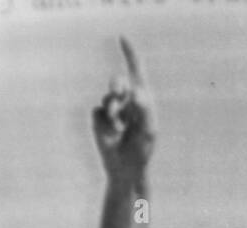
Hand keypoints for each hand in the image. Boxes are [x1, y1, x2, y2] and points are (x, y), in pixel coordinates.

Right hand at [92, 37, 155, 182]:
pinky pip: (98, 112)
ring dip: (114, 111)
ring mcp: (112, 110)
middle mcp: (126, 102)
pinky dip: (105, 122)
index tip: (122, 38)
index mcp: (142, 101)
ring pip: (107, 98)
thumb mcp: (148, 131)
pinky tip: (112, 134)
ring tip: (120, 128)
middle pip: (119, 82)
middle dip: (118, 85)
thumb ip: (145, 110)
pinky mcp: (99, 119)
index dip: (130, 55)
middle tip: (119, 92)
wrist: (126, 169)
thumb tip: (137, 93)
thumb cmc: (142, 150)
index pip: (136, 73)